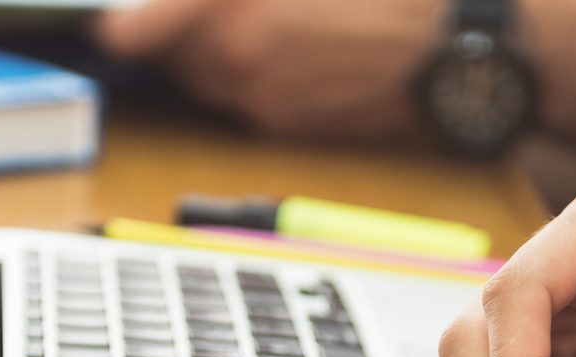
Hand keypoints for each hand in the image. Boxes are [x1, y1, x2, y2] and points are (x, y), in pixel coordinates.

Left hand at [94, 0, 436, 138]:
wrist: (463, 54)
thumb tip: (177, 6)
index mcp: (237, 10)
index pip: (140, 28)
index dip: (123, 24)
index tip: (112, 22)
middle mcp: (240, 60)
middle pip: (172, 52)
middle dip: (177, 28)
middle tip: (205, 11)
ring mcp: (264, 100)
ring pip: (207, 76)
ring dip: (214, 50)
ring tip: (266, 18)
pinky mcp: (290, 125)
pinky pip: (245, 96)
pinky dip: (251, 71)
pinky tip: (296, 44)